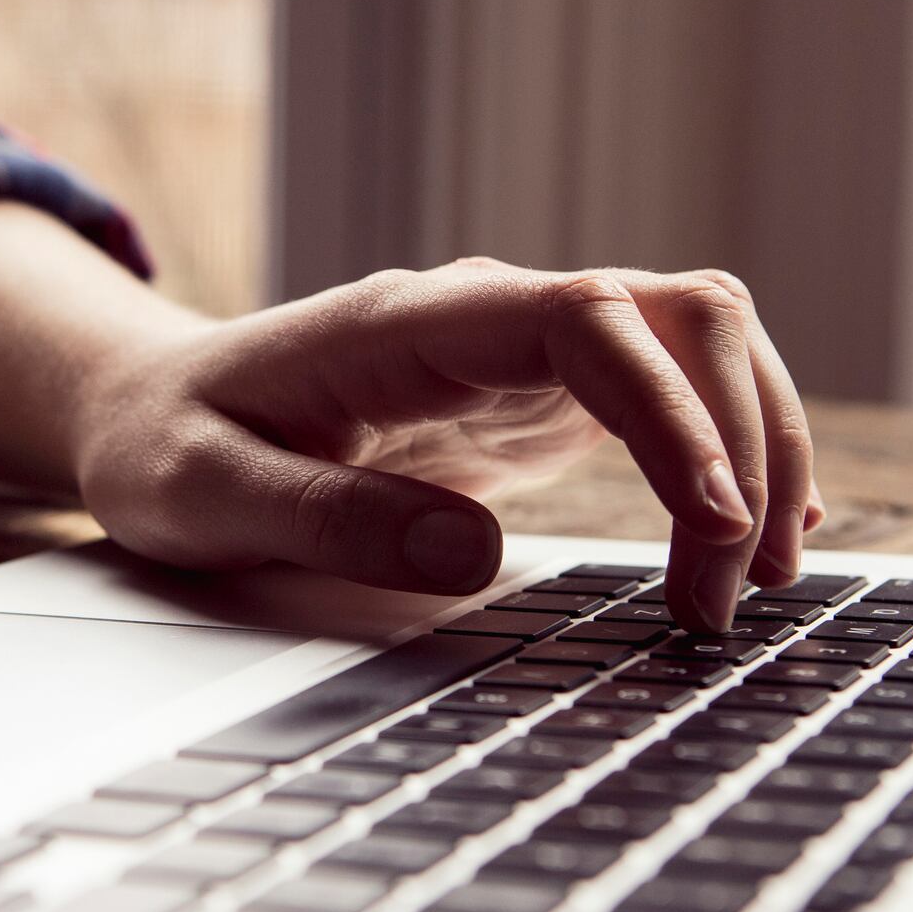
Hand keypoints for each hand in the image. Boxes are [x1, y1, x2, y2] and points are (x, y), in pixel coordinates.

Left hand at [69, 257, 821, 632]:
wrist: (153, 408)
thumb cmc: (170, 444)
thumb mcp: (206, 494)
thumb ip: (326, 517)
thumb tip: (472, 554)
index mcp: (413, 320)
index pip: (588, 320)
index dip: (671, 412)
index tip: (714, 522)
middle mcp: (491, 316)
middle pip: (680, 317)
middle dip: (742, 445)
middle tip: (729, 596)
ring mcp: (527, 351)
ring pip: (698, 347)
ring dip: (757, 448)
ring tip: (759, 580)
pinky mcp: (542, 397)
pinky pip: (671, 398)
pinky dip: (730, 456)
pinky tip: (752, 538)